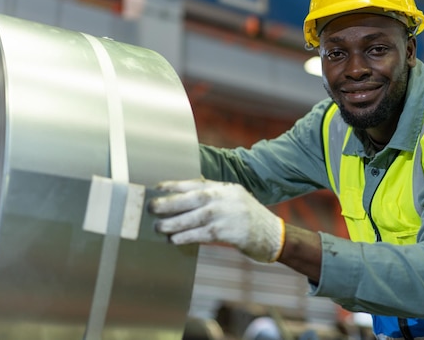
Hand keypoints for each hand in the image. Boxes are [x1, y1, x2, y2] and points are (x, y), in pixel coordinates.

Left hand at [148, 178, 284, 262]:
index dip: (175, 185)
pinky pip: (203, 233)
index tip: (157, 188)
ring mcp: (229, 214)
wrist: (272, 235)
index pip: (197, 183)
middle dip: (170, 203)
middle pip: (193, 198)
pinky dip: (187, 236)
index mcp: (226, 188)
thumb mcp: (234, 201)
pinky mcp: (230, 232)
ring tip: (159, 227)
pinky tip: (175, 240)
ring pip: (195, 217)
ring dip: (174, 223)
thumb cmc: (248, 219)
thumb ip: (213, 198)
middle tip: (151, 208)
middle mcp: (227, 198)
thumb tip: (183, 199)